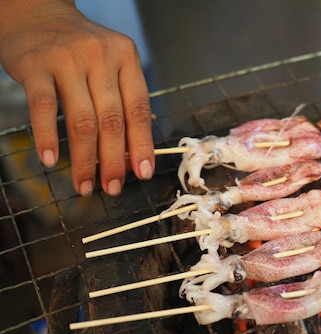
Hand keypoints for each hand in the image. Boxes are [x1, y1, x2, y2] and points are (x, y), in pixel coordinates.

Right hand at [0, 0, 153, 195]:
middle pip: (112, 120)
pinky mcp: (35, 65)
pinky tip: (50, 160)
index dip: (142, 145)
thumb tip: (133, 156)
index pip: (139, 109)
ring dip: (84, 159)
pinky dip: (48, 137)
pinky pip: (44, 107)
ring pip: (82, 120)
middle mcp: (100, 56)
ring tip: (84, 185)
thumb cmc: (79, 51)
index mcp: (126, 58)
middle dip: (114, 161)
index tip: (143, 173)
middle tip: (112, 188)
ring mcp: (67, 59)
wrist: (36, 13)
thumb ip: (122, 102)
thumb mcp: (109, 66)